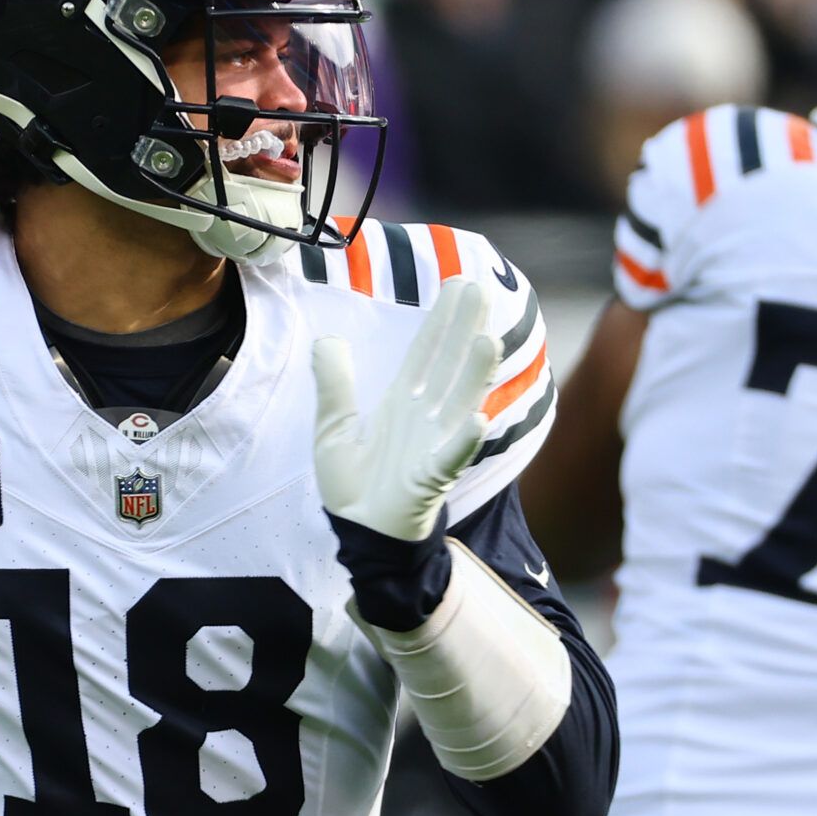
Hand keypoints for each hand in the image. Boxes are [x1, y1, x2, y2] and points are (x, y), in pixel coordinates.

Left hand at [313, 278, 499, 542]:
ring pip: (458, 401)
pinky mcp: (431, 477)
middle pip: (449, 364)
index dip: (440, 318)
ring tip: (488, 341)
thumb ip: (333, 383)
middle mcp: (425, 415)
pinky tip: (477, 418)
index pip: (426, 351)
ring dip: (474, 374)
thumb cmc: (354, 482)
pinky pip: (450, 456)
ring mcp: (433, 444)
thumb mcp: (332, 426)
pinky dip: (463, 439)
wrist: (359, 532)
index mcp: (403, 400)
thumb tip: (328, 339)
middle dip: (464, 330)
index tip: (457, 283)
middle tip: (481, 290)